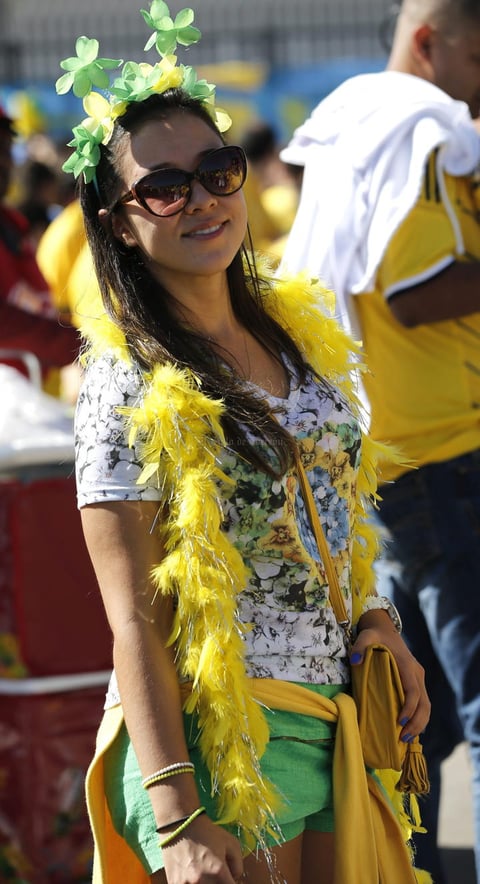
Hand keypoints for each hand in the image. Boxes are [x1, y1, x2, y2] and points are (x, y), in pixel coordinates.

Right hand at [162, 814, 243, 883]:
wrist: (178, 825)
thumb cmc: (206, 833)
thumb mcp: (231, 843)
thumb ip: (238, 865)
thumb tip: (234, 879)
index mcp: (218, 872)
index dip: (232, 883)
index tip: (229, 878)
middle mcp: (202, 882)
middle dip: (218, 883)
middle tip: (215, 874)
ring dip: (205, 883)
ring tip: (203, 873)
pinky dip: (192, 883)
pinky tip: (191, 874)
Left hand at [351, 609, 430, 741]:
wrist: (385, 630)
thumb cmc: (375, 635)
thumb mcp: (365, 636)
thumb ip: (359, 646)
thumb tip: (355, 660)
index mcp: (407, 665)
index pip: (413, 691)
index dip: (409, 708)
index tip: (400, 722)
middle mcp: (416, 674)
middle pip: (424, 703)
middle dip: (416, 723)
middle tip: (403, 738)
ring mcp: (418, 679)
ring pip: (426, 705)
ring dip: (419, 724)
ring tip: (405, 739)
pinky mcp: (416, 683)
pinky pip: (422, 704)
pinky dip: (418, 719)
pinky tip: (409, 731)